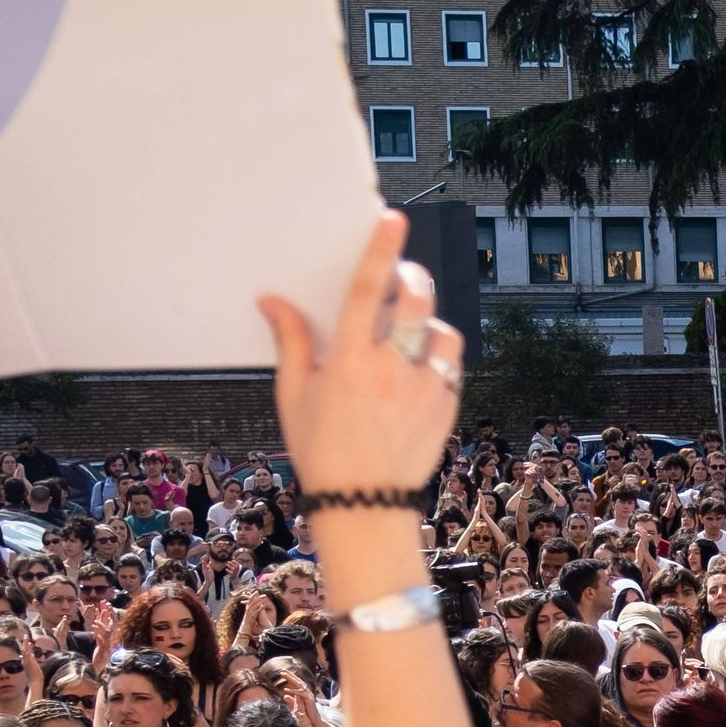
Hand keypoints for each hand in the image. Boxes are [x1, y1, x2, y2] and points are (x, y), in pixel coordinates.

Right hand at [255, 211, 460, 512]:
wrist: (363, 506)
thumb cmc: (322, 452)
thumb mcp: (295, 396)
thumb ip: (292, 342)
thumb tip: (273, 301)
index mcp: (349, 363)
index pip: (366, 291)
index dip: (380, 251)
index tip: (392, 220)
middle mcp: (392, 371)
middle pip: (415, 301)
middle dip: (412, 277)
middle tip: (403, 276)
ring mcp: (425, 390)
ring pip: (443, 333)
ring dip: (428, 324)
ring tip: (409, 335)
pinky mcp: (448, 408)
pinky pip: (452, 367)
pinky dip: (438, 359)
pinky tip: (418, 371)